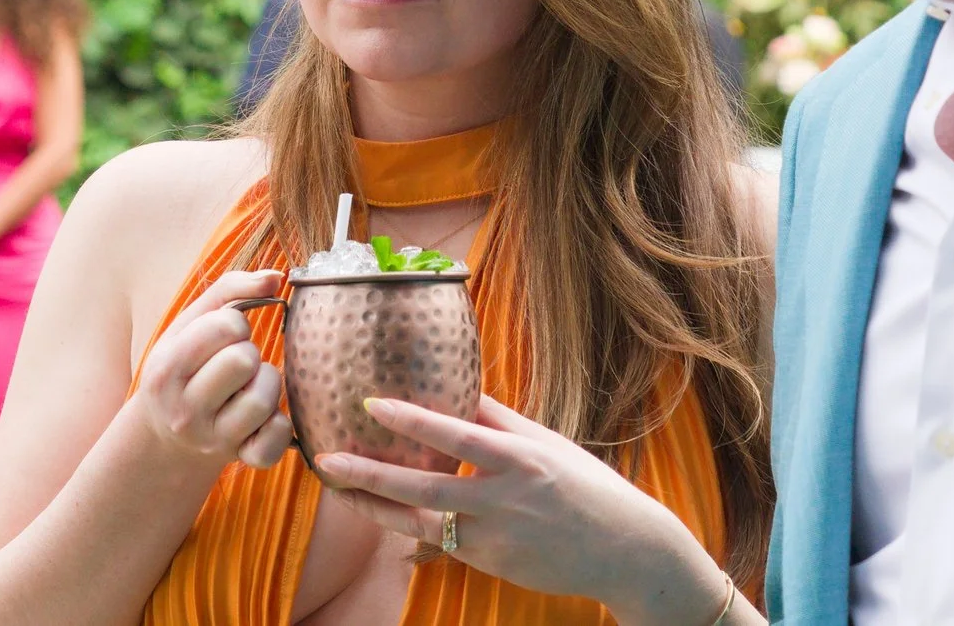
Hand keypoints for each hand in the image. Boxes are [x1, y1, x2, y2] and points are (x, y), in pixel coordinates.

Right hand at [122, 269, 292, 471]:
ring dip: (266, 383)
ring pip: (263, 398)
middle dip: (249, 353)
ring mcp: (212, 439)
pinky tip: (261, 416)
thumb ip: (229, 289)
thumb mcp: (188, 325)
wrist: (165, 436)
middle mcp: (184, 410)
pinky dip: (278, 424)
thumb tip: (275, 277)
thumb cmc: (185, 367)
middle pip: (244, 361)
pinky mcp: (240, 459)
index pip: (226, 326)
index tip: (224, 337)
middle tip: (236, 363)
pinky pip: (276, 439)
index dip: (235, 324)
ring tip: (247, 385)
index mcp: (167, 369)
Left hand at [313, 395, 738, 625]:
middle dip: (371, 473)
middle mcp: (504, 497)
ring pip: (422, 522)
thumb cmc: (586, 487)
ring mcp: (496, 537)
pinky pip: (443, 543)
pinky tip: (383, 516)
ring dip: (377, 507)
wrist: (626, 550)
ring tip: (340, 490)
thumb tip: (462, 388)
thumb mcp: (547, 444)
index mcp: (520, 457)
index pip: (455, 433)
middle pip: (424, 487)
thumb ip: (502, 421)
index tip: (370, 402)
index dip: (410, 418)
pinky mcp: (493, 564)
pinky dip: (411, 529)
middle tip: (328, 458)